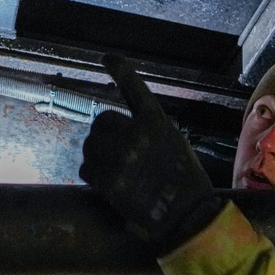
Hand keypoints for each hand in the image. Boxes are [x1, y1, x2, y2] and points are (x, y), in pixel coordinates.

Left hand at [80, 55, 222, 254]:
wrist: (188, 216)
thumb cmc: (186, 185)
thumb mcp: (176, 146)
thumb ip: (152, 134)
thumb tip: (127, 133)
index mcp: (156, 123)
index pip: (134, 89)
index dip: (120, 70)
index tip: (107, 58)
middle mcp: (136, 135)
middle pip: (100, 122)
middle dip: (103, 136)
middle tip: (113, 153)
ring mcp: (120, 158)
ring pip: (90, 146)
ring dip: (95, 155)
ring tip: (112, 170)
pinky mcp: (108, 181)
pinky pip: (86, 169)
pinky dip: (92, 175)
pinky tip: (105, 184)